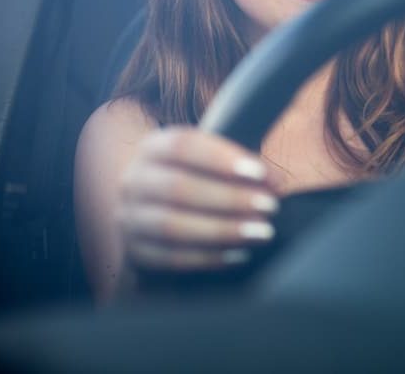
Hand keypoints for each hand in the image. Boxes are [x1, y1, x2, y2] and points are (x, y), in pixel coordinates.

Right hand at [118, 126, 278, 271]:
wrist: (153, 213)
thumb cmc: (196, 178)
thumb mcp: (209, 161)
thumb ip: (240, 164)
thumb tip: (275, 182)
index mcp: (153, 148)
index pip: (183, 145)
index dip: (221, 158)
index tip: (259, 171)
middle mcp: (134, 181)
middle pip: (178, 188)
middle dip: (230, 198)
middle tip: (270, 206)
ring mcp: (130, 219)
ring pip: (172, 226)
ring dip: (223, 230)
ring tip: (262, 232)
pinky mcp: (135, 252)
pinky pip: (171, 258)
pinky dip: (209, 257)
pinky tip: (240, 253)